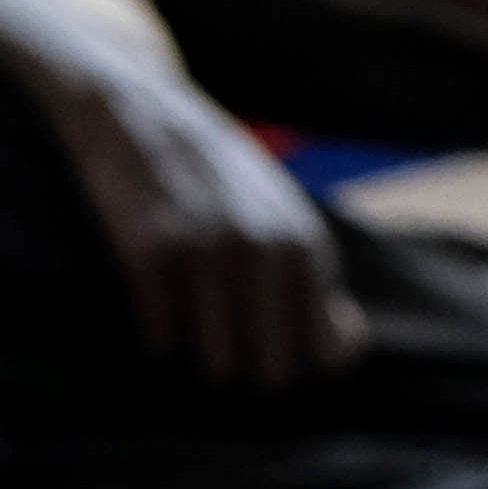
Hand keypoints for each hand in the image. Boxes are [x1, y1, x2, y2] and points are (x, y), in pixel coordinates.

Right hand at [33, 42, 364, 391]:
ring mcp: (207, 251)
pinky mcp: (150, 254)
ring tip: (193, 324)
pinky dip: (159, 337)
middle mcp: (264, 247)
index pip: (322, 350)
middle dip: (251, 372)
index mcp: (305, 242)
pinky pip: (161, 339)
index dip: (299, 367)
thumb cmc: (221, 183)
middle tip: (229, 345)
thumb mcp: (284, 218)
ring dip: (203, 358)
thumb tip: (344, 356)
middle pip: (272, 370)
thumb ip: (316, 283)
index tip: (272, 353)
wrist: (143, 116)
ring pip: (217, 365)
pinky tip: (158, 307)